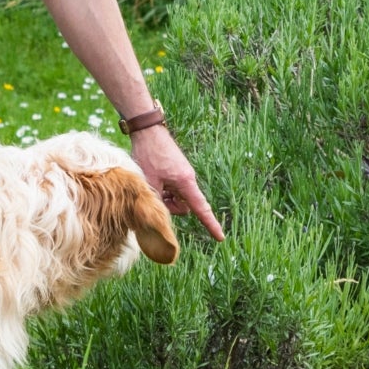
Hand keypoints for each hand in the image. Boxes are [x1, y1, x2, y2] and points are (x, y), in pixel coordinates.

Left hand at [130, 124, 225, 241]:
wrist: (147, 130)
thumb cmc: (149, 154)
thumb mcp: (149, 182)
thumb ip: (157, 202)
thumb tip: (159, 218)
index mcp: (185, 182)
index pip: (201, 209)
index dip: (210, 224)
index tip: (220, 238)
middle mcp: (187, 180)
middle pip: (184, 206)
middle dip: (170, 207)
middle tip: (154, 193)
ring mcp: (182, 176)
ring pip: (177, 199)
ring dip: (165, 197)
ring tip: (152, 182)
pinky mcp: (176, 172)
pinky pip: (173, 189)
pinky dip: (164, 190)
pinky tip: (153, 179)